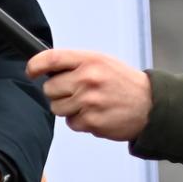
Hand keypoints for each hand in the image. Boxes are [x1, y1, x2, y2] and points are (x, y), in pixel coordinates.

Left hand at [28, 49, 151, 141]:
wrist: (151, 106)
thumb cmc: (124, 83)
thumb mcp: (102, 62)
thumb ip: (76, 63)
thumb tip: (45, 69)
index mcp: (89, 60)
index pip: (51, 58)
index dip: (35, 65)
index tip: (31, 71)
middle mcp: (88, 79)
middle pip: (49, 88)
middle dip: (57, 92)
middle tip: (75, 92)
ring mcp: (89, 101)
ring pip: (57, 108)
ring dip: (67, 108)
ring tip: (88, 104)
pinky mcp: (92, 121)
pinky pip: (71, 123)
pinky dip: (80, 121)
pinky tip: (96, 114)